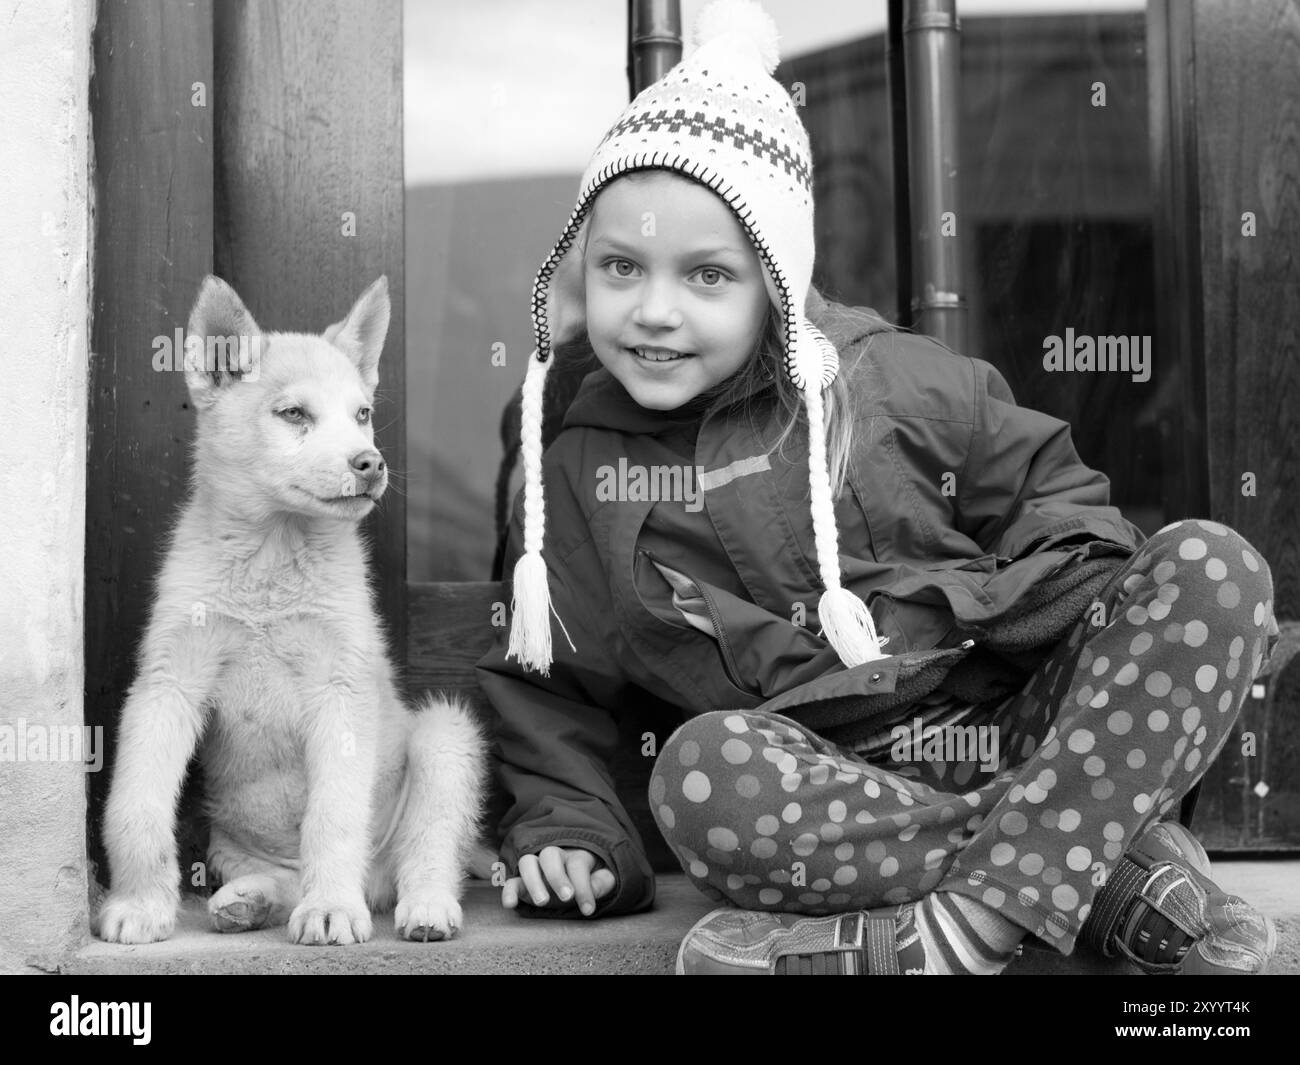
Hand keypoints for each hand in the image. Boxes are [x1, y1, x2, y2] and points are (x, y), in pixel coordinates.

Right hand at [501, 846, 616, 916]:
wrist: (576, 877)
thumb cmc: (591, 878)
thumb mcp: (603, 878)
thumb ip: (602, 881)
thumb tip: (593, 890)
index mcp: (575, 854)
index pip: (577, 864)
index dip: (584, 886)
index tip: (588, 909)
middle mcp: (554, 857)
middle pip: (549, 855)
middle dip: (557, 876)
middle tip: (566, 897)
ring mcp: (536, 868)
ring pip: (527, 863)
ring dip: (533, 881)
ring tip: (542, 902)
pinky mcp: (522, 882)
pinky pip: (512, 881)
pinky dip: (509, 890)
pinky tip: (510, 904)